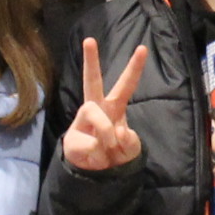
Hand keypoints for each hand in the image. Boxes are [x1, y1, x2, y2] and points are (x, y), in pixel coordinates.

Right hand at [63, 38, 149, 173]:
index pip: (125, 85)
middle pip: (92, 81)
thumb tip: (117, 132)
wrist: (96, 174)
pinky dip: (99, 156)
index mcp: (115, 107)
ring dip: (106, 136)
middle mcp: (97, 109)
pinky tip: (94, 157)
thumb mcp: (131, 149)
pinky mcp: (72, 138)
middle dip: (91, 61)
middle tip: (89, 40)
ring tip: (107, 149)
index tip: (142, 48)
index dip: (135, 68)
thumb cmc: (116, 154)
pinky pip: (91, 145)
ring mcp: (82, 121)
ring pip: (96, 116)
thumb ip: (129, 141)